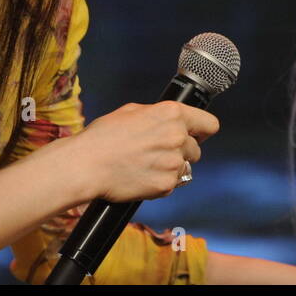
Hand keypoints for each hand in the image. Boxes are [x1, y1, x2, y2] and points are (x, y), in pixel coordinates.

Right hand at [71, 101, 218, 204]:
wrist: (86, 165)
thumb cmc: (103, 137)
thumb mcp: (133, 111)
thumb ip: (158, 115)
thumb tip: (170, 120)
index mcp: (172, 113)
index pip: (210, 124)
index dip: (202, 131)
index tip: (198, 135)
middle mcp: (178, 136)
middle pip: (196, 149)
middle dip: (181, 152)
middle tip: (158, 154)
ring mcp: (174, 162)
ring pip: (186, 168)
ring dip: (172, 168)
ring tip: (147, 166)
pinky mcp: (166, 184)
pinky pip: (172, 184)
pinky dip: (161, 183)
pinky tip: (142, 177)